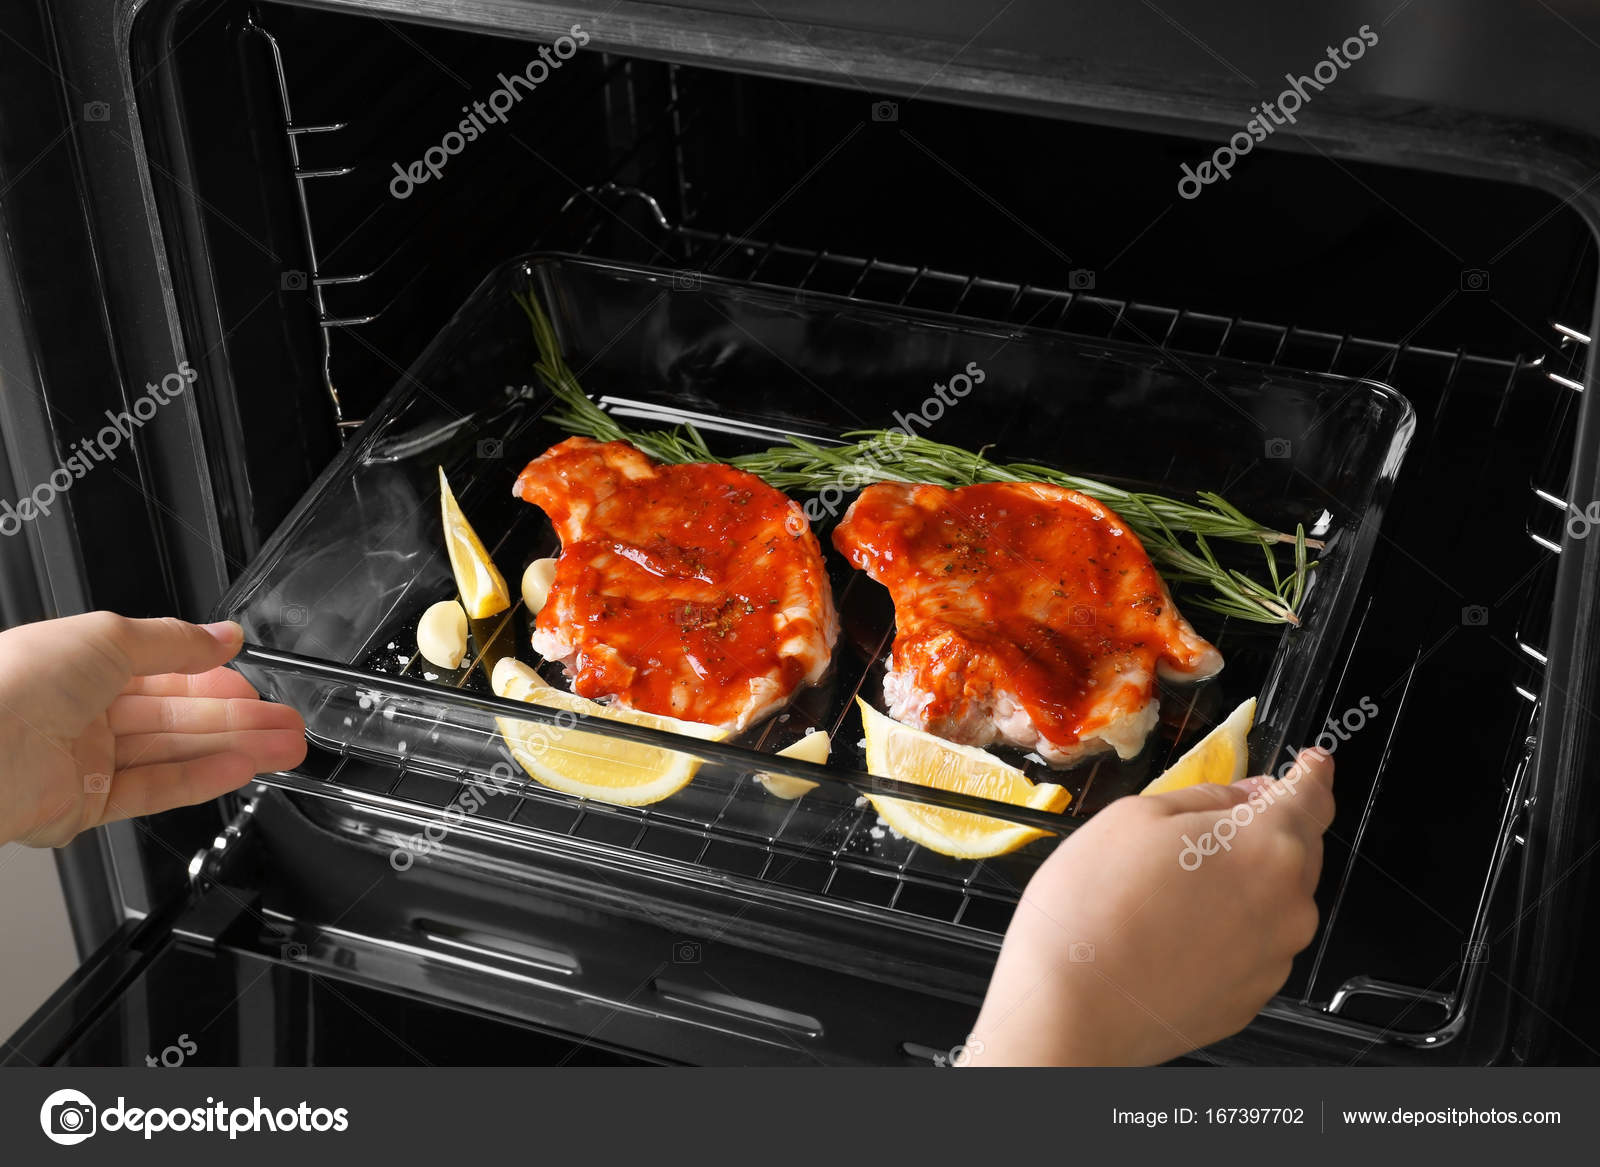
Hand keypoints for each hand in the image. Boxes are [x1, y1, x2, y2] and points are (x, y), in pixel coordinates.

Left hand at [0, 612, 305, 847]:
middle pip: (180, 717)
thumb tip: (222, 635)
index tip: (257, 678)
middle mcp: (84, 714)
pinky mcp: (85, 805)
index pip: (166, 672)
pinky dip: (202, 779)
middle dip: (241, 718)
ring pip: (176, 754)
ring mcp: (86, 761)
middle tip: (288, 722)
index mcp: (83, 666)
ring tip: (284, 747)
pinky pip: (156, 790)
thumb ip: (175, 641)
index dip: (215, 676)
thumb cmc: (15, 683)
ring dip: (236, 749)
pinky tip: (240, 768)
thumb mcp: (110, 637)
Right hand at [965, 748, 1334, 1064]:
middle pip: (1297, 849)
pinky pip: (1253, 946)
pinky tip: (1174, 930)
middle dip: (1263, 831)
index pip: (1313, 795)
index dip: (1313, 772)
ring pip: (1274, 900)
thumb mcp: (1135, 817)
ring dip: (1241, 884)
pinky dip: (1228, 930)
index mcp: (1265, 844)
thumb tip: (1240, 798)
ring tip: (1171, 890)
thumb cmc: (1091, 910)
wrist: (1071, 1010)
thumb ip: (1204, 798)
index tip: (1311, 764)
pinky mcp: (1252, 997)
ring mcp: (1274, 957)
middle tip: (1203, 832)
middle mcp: (1287, 904)